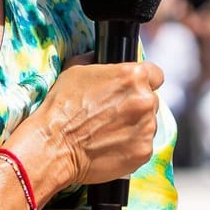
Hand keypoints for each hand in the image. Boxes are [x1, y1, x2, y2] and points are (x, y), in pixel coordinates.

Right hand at [13, 61, 162, 189]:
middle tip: (114, 114)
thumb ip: (99, 63)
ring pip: (149, 124)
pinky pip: (144, 146)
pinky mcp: (144, 151)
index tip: (133, 90)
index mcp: (134, 76)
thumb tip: (100, 58)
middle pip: (152, 101)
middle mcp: (145, 100)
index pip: (155, 74)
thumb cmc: (62, 106)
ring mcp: (147, 127)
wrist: (54, 145)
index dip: (144, 81)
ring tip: (110, 132)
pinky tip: (112, 146)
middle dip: (137, 106)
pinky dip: (132, 146)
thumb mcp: (77, 70)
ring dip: (136, 126)